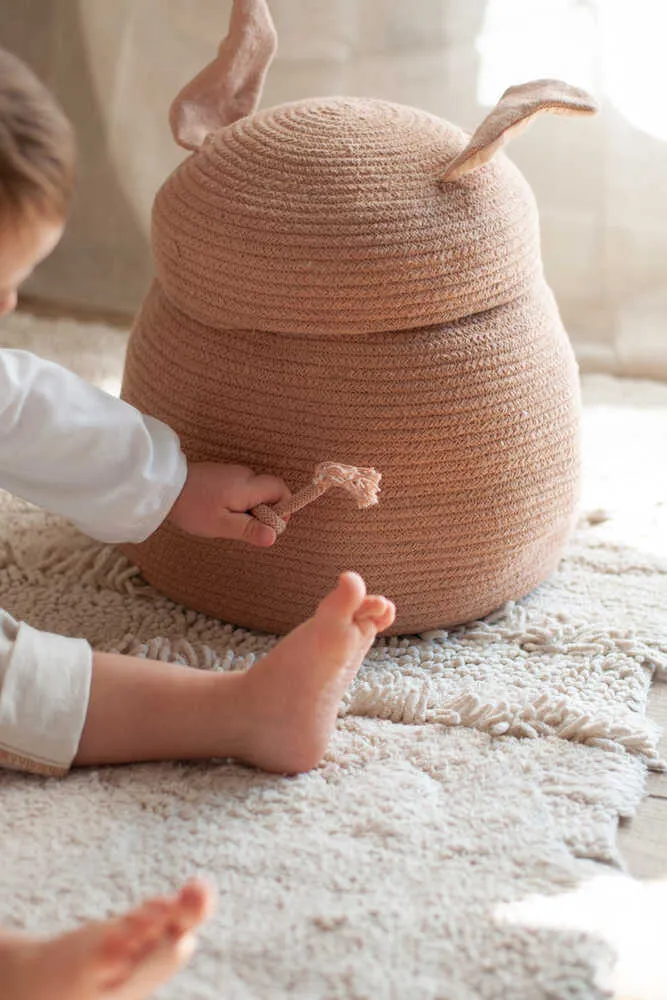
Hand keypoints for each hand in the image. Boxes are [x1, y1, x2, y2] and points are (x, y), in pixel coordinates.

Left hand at [168, 462, 289, 546]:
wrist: (163, 487)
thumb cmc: (193, 507)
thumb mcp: (221, 524)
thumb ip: (249, 529)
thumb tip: (274, 536)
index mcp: (248, 485)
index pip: (281, 490)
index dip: (283, 508)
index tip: (268, 526)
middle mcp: (245, 474)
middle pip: (270, 492)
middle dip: (264, 512)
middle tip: (243, 528)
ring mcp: (233, 473)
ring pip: (255, 493)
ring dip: (250, 509)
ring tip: (227, 520)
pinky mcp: (223, 475)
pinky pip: (242, 490)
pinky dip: (238, 503)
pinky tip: (219, 512)